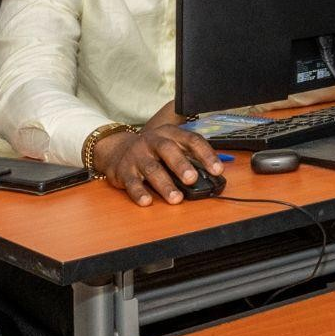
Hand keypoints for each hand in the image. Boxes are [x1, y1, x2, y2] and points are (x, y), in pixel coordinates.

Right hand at [97, 105, 221, 206]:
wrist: (117, 149)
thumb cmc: (154, 150)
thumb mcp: (172, 146)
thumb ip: (189, 158)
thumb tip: (210, 176)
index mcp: (171, 134)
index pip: (192, 140)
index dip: (206, 154)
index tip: (217, 170)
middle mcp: (153, 142)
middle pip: (168, 151)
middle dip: (181, 165)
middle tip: (192, 179)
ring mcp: (137, 156)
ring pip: (152, 169)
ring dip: (165, 185)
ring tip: (176, 198)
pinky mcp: (123, 171)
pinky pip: (132, 183)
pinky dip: (139, 193)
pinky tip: (147, 201)